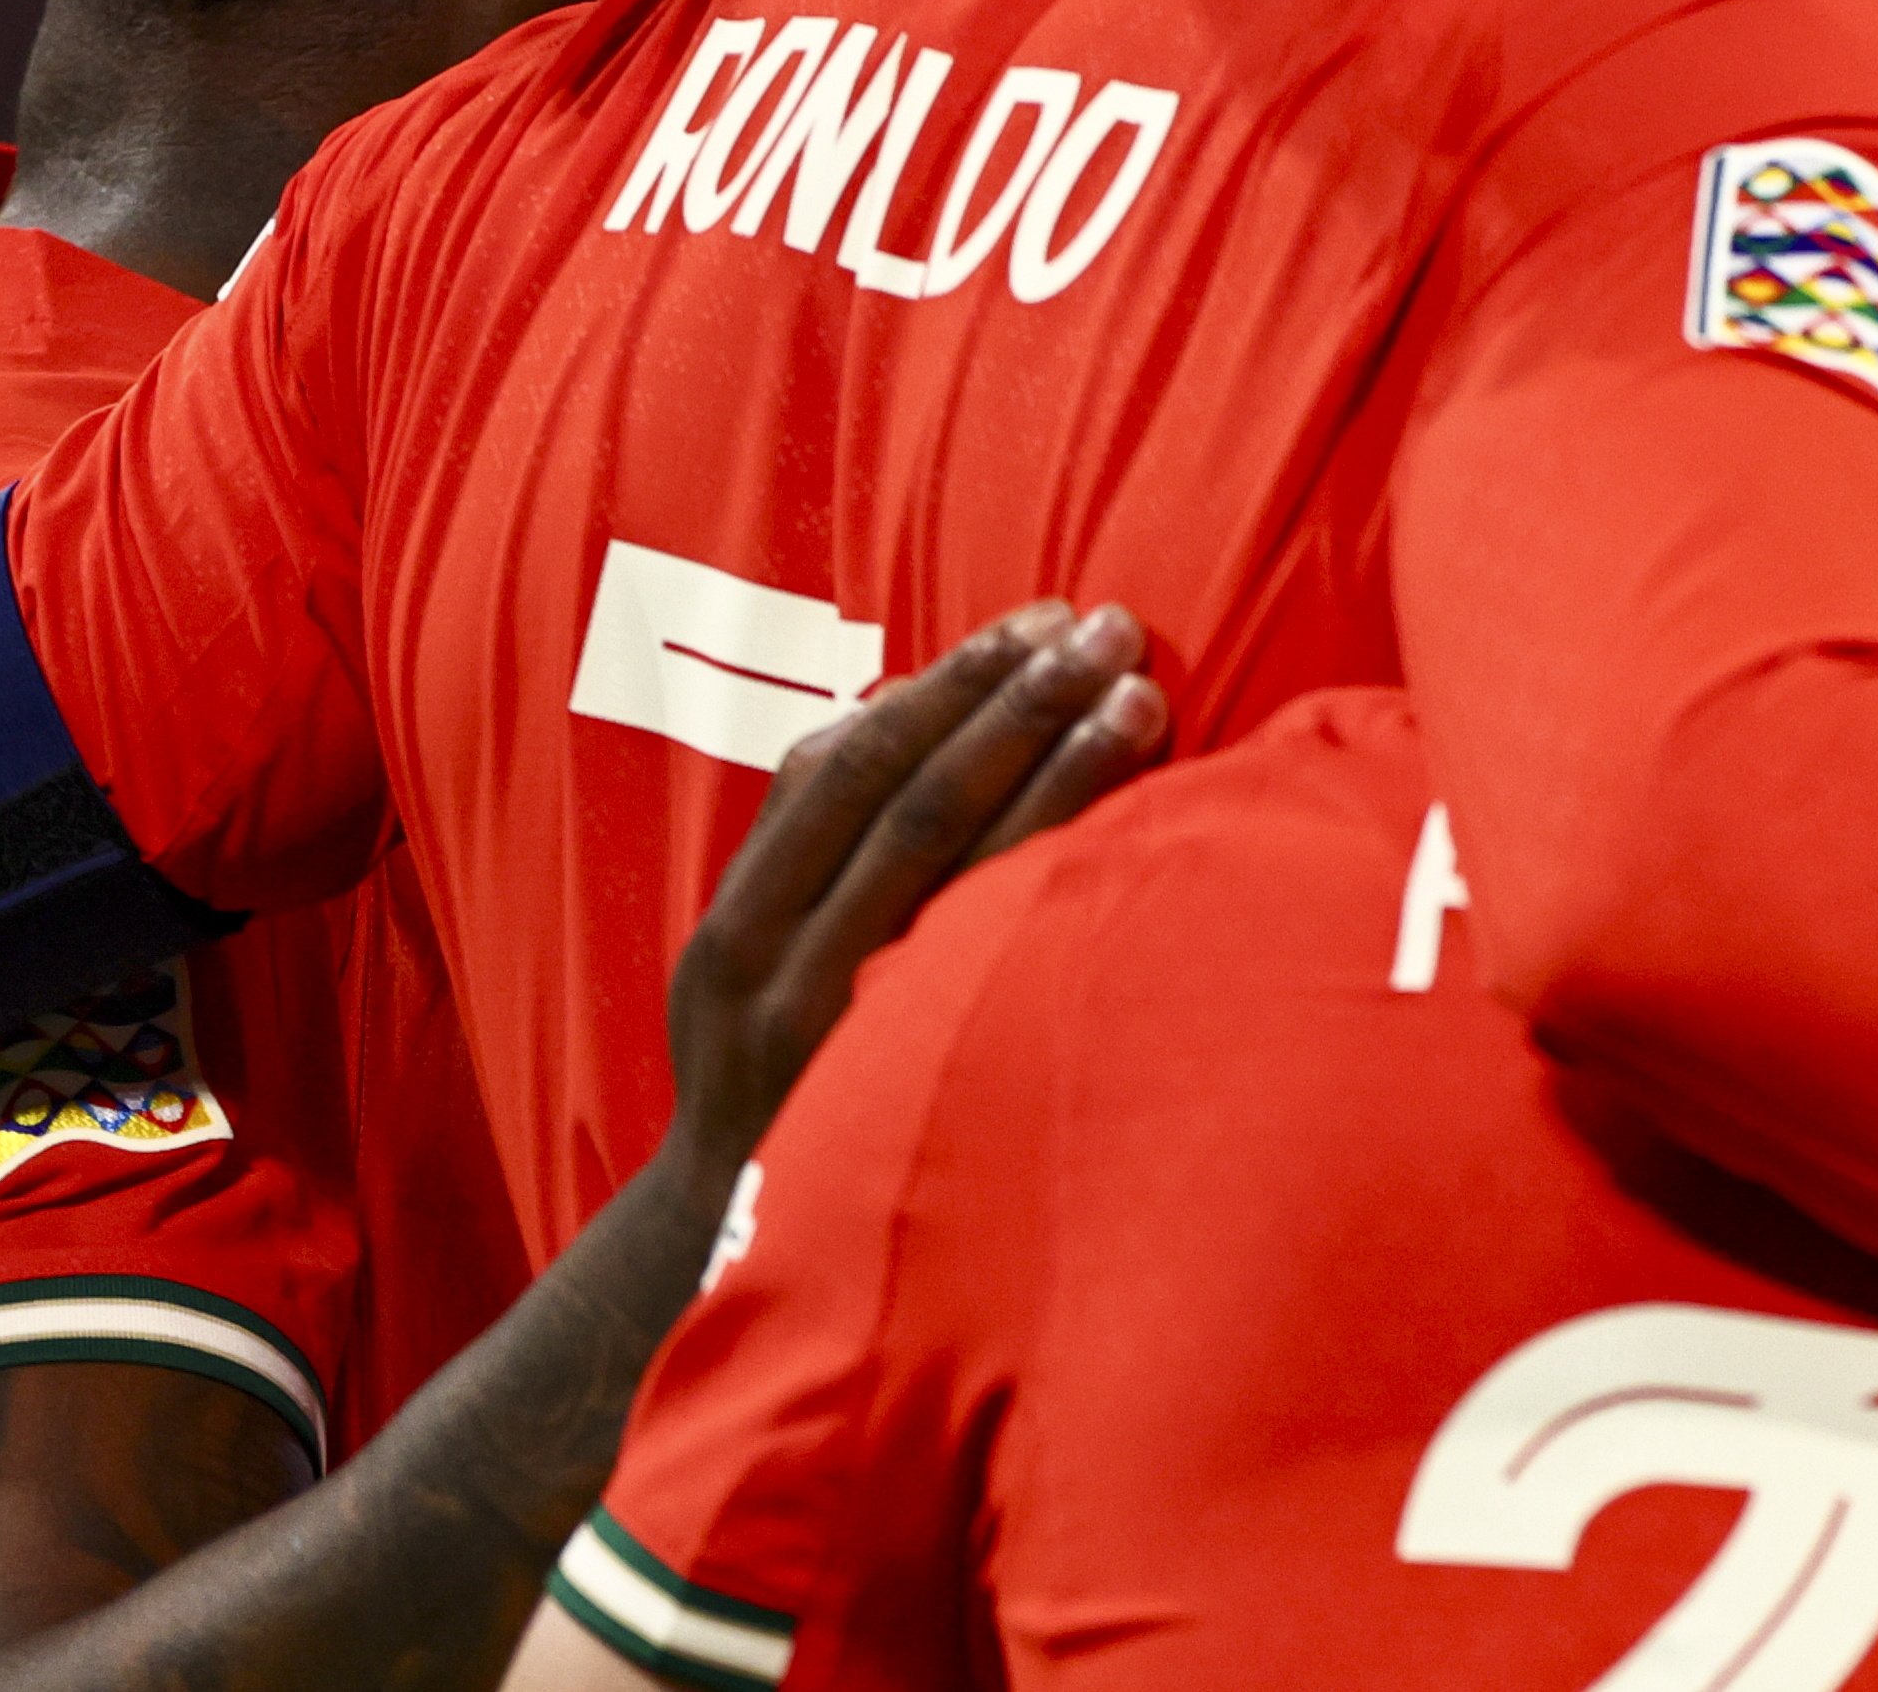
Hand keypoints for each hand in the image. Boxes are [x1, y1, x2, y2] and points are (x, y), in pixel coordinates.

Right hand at [655, 604, 1165, 1176]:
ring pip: (961, 875)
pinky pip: (993, 964)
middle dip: (1014, 704)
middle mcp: (780, 977)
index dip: (946, 683)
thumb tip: (901, 697)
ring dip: (1057, 773)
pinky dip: (1053, 879)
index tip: (1038, 618)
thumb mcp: (760, 962)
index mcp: (738, 928)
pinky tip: (1126, 824)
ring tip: (1139, 695)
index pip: (843, 769)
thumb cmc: (780, 1068)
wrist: (740, 1260)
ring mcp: (851, 1039)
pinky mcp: (914, 1090)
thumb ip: (816, 841)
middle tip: (1110, 628)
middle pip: (908, 804)